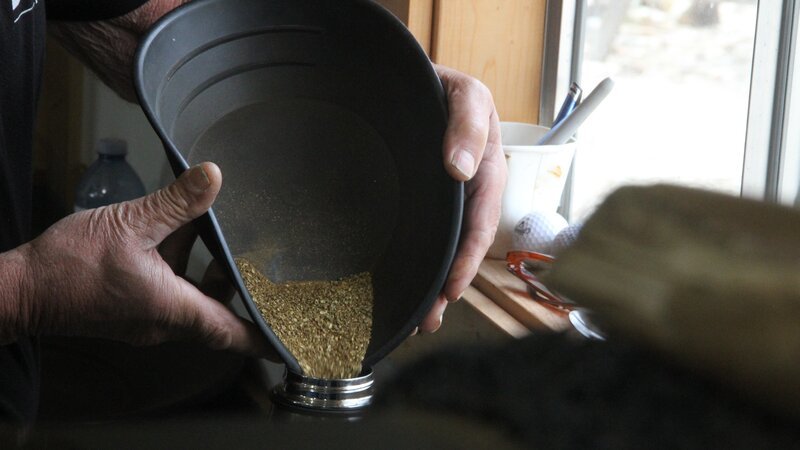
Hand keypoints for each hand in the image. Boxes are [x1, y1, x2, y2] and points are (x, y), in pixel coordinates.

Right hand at [16, 163, 267, 355]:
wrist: (19, 289)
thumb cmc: (69, 266)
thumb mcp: (129, 224)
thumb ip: (175, 203)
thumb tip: (212, 177)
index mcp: (172, 309)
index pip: (230, 330)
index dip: (261, 335)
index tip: (287, 340)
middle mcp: (162, 323)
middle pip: (214, 308)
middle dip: (233, 282)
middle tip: (254, 258)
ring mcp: (144, 320)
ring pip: (189, 295)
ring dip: (202, 266)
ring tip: (213, 229)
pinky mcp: (128, 311)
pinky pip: (166, 291)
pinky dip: (177, 266)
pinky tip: (173, 231)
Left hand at [417, 64, 505, 332]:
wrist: (404, 78)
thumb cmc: (442, 85)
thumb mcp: (466, 96)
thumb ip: (468, 125)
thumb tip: (462, 169)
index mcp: (484, 173)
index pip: (479, 225)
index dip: (467, 259)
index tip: (451, 289)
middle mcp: (464, 193)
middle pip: (459, 246)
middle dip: (446, 285)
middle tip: (428, 320)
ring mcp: (440, 200)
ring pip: (438, 247)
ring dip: (430, 283)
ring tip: (417, 319)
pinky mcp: (417, 201)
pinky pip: (418, 234)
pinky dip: (413, 260)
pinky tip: (401, 282)